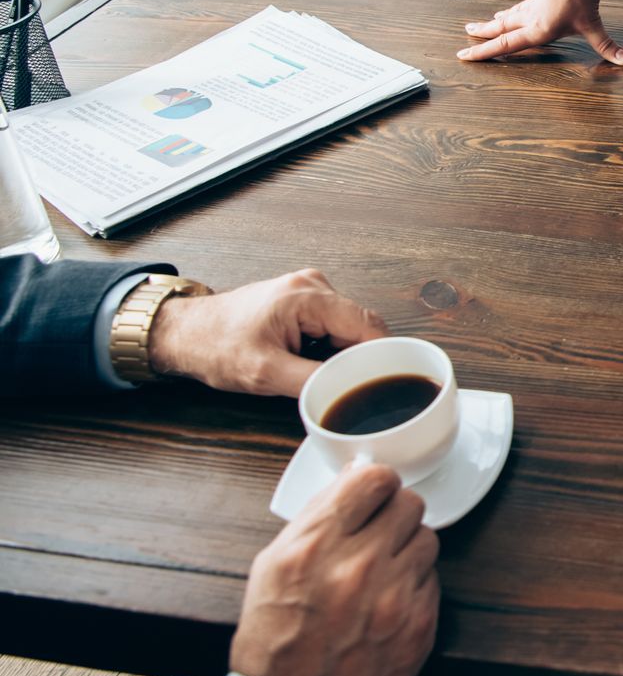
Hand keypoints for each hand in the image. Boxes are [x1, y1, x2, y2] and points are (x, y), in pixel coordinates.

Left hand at [148, 269, 387, 396]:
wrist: (184, 333)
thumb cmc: (214, 346)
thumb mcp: (265, 373)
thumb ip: (315, 381)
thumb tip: (352, 390)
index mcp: (308, 296)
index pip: (368, 325)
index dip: (382, 355)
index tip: (386, 382)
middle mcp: (314, 285)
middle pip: (362, 326)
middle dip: (360, 357)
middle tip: (350, 387)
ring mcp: (309, 290)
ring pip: (350, 327)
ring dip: (344, 353)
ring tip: (322, 374)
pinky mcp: (304, 300)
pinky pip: (334, 325)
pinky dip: (331, 347)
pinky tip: (315, 363)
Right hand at [230, 463, 440, 675]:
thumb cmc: (276, 637)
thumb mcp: (272, 567)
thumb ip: (317, 517)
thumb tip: (355, 477)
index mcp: (314, 547)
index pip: (374, 479)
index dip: (377, 482)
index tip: (374, 493)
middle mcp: (358, 567)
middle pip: (410, 503)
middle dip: (395, 513)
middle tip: (379, 533)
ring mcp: (393, 598)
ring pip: (427, 538)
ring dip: (408, 549)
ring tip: (382, 573)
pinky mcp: (420, 625)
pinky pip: (433, 580)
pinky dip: (414, 586)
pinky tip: (388, 604)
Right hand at [459, 0, 622, 64]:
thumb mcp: (593, 23)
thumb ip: (607, 45)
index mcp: (538, 29)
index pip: (506, 45)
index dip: (485, 52)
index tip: (464, 56)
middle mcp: (531, 17)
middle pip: (501, 30)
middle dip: (483, 37)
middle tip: (464, 41)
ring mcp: (534, 4)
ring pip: (510, 16)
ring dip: (496, 23)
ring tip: (485, 25)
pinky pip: (521, 6)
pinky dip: (513, 11)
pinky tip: (515, 11)